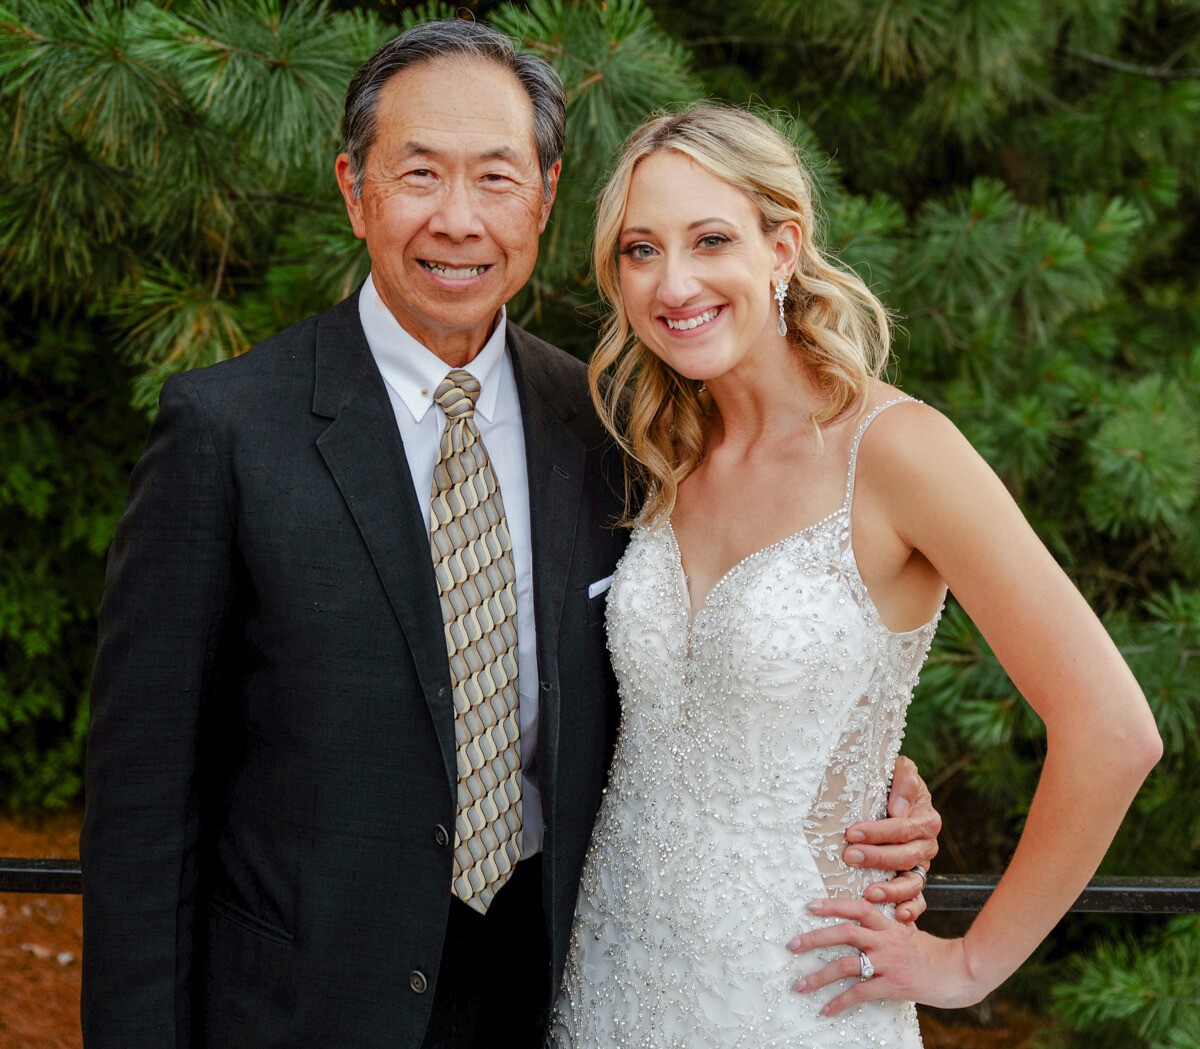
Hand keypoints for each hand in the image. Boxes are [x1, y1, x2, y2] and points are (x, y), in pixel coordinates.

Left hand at [787, 898, 984, 1014]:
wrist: (961, 972)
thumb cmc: (935, 954)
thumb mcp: (911, 932)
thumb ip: (890, 927)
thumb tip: (873, 919)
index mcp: (889, 925)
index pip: (858, 907)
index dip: (833, 905)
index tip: (810, 906)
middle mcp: (886, 940)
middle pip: (844, 932)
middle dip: (815, 938)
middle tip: (792, 945)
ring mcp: (888, 962)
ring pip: (846, 964)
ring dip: (819, 975)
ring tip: (800, 984)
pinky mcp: (893, 985)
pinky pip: (860, 993)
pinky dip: (840, 1002)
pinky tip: (826, 1009)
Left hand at [844, 756, 939, 920]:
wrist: (896, 796)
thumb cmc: (892, 781)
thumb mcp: (900, 769)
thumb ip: (904, 779)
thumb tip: (898, 808)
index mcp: (925, 818)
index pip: (902, 828)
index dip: (878, 832)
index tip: (852, 833)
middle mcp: (926, 844)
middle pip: (905, 856)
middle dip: (876, 858)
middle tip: (849, 856)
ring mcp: (921, 865)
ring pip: (913, 883)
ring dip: (891, 890)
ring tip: (869, 892)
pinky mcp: (915, 882)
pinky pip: (918, 900)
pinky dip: (911, 909)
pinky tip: (898, 915)